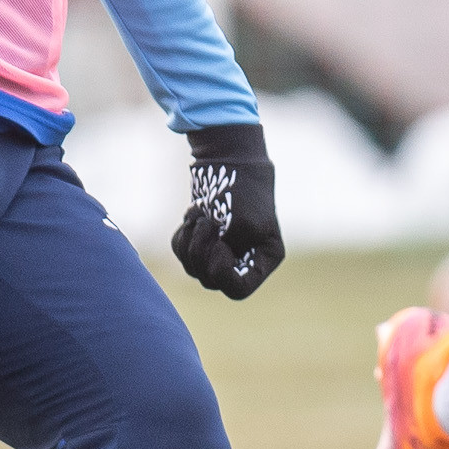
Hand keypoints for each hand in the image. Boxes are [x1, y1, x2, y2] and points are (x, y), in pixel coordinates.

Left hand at [170, 124, 282, 298]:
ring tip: (199, 215)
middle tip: (206, 223)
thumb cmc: (242, 189)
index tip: (219, 246)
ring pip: (194, 269)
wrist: (231, 158)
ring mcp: (224, 252)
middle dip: (201, 252)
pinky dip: (184, 237)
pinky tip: (194, 215)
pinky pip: (183, 254)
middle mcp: (245, 260)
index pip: (238, 290)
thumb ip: (222, 257)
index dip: (222, 273)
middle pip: (212, 281)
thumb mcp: (238, 225)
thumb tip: (200, 272)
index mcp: (264, 258)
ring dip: (190, 242)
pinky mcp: (205, 242)